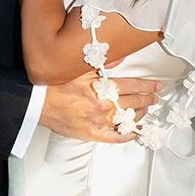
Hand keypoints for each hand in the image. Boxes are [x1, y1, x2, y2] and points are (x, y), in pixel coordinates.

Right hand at [39, 74, 160, 143]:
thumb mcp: (80, 69)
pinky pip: (114, 137)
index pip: (132, 86)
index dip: (147, 86)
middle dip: (147, 99)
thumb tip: (119, 58)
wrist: (38, 103)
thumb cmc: (55, 86)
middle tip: (155, 97)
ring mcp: (99, 121)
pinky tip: (134, 132)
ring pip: (127, 118)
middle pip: (133, 102)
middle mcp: (104, 105)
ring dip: (140, 114)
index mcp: (102, 87)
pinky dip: (126, 135)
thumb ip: (101, 64)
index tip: (156, 87)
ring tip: (146, 110)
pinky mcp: (93, 134)